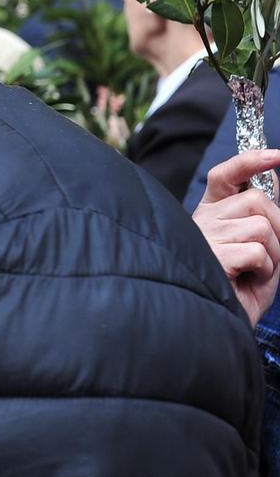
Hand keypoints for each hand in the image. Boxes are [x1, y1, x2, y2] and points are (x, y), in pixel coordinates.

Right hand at [193, 148, 279, 325]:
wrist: (218, 321)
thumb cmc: (239, 286)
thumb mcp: (259, 245)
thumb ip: (264, 216)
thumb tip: (274, 179)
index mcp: (212, 214)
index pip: (226, 176)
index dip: (250, 161)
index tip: (276, 155)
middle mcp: (203, 220)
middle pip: (256, 200)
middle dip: (278, 227)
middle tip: (268, 254)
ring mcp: (205, 237)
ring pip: (261, 226)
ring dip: (273, 253)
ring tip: (255, 270)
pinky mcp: (213, 256)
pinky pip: (257, 251)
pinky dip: (264, 269)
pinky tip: (247, 279)